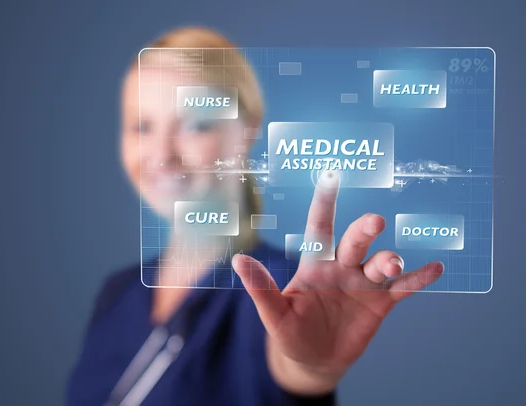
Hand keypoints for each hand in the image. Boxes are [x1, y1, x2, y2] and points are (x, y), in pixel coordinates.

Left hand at [232, 170, 443, 395]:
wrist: (315, 358)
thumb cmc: (291, 332)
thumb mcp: (274, 315)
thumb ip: (261, 288)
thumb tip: (238, 260)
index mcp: (314, 264)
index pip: (319, 227)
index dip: (324, 203)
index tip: (331, 176)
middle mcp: (341, 266)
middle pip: (354, 241)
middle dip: (364, 231)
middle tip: (374, 222)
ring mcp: (363, 283)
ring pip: (380, 263)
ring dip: (390, 260)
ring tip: (393, 264)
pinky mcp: (381, 302)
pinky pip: (403, 288)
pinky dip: (419, 278)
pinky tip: (436, 268)